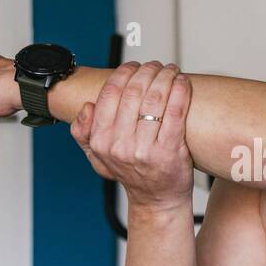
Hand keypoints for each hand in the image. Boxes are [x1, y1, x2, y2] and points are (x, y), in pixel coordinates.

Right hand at [70, 61, 193, 213]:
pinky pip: (175, 111)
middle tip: (155, 65)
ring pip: (155, 98)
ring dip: (165, 76)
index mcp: (101, 141)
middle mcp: (121, 144)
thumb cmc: (131, 174)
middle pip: (134, 92)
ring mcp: (146, 148)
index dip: (123, 73)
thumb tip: (86, 107)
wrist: (156, 199)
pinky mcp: (170, 150)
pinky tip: (182, 82)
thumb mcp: (97, 157)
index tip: (134, 66)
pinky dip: (180, 91)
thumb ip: (83, 133)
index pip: (109, 94)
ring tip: (170, 70)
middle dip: (147, 71)